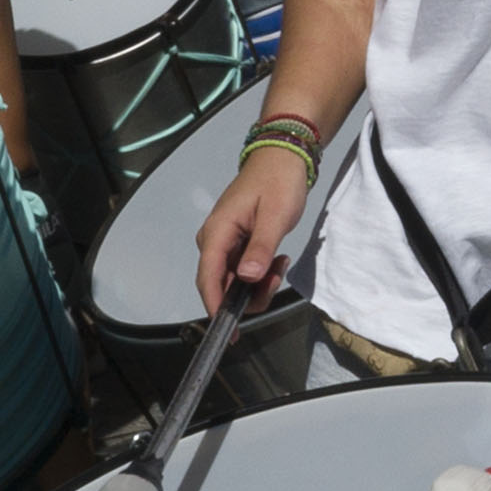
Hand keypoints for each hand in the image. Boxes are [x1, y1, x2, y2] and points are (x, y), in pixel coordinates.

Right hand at [195, 150, 310, 307]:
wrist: (282, 158)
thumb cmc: (278, 182)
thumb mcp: (275, 216)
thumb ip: (260, 248)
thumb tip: (248, 279)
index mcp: (217, 232)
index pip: (208, 278)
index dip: (217, 308)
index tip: (231, 332)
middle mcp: (214, 240)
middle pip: (221, 285)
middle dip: (250, 294)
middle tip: (277, 276)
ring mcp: (224, 243)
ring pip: (235, 281)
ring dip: (259, 284)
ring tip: (281, 262)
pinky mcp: (236, 244)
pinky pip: (243, 271)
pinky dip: (261, 273)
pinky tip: (278, 258)